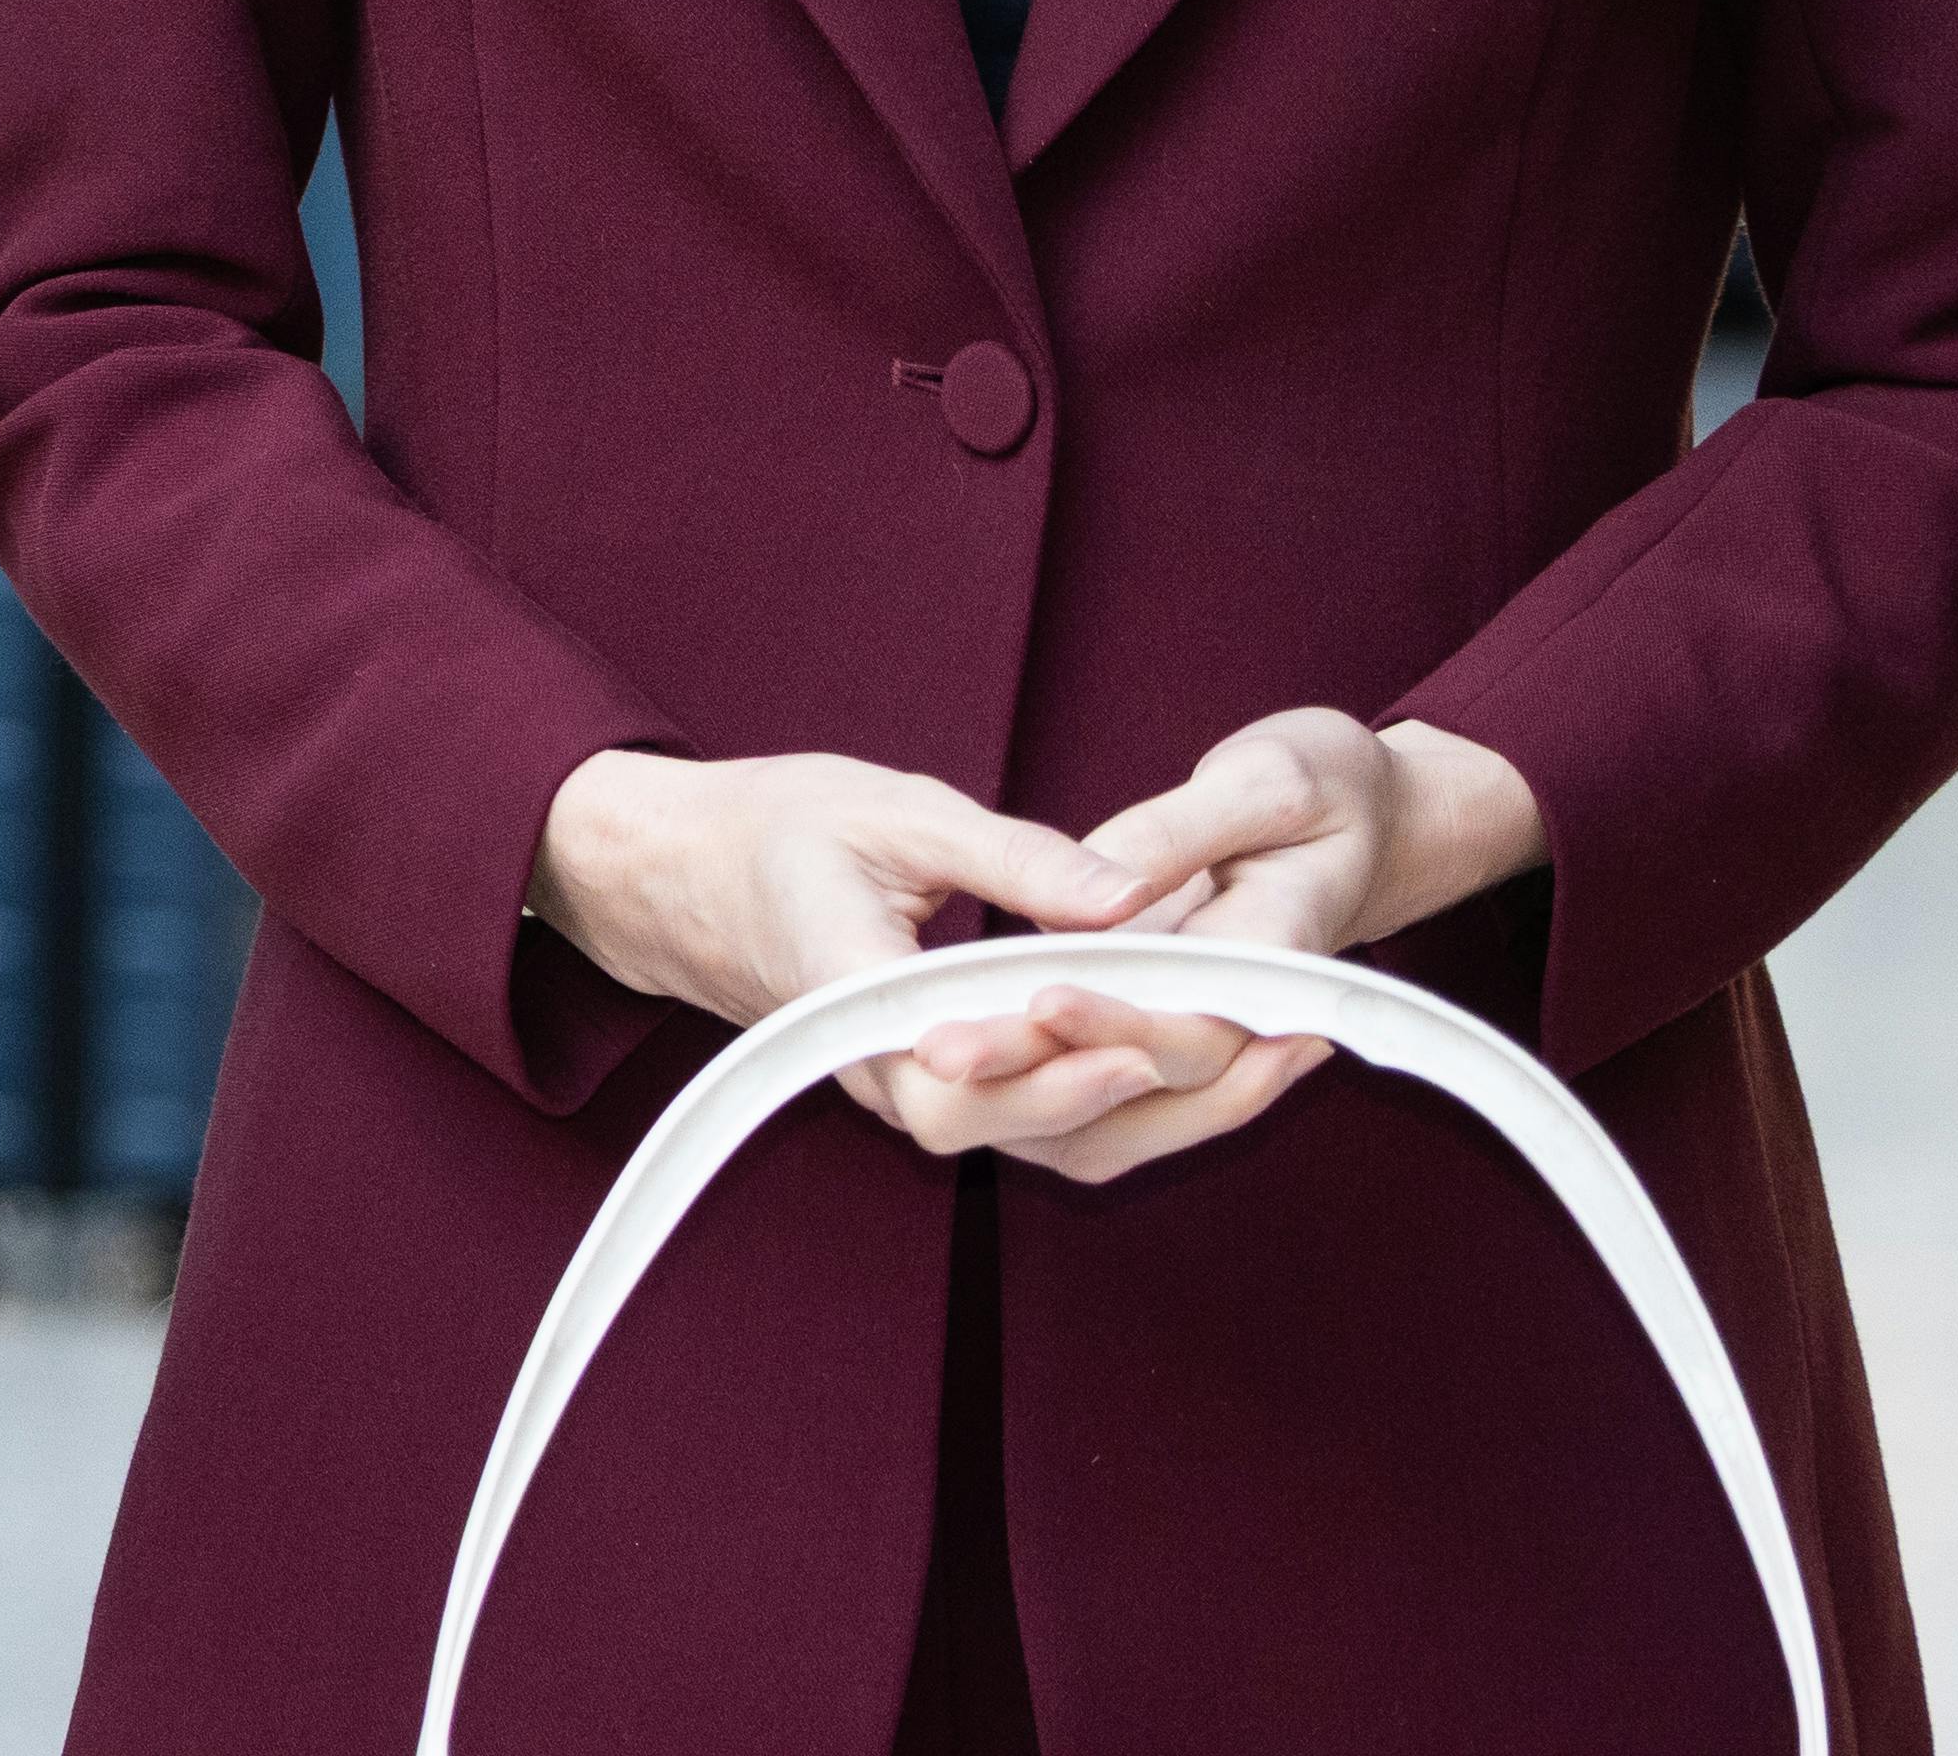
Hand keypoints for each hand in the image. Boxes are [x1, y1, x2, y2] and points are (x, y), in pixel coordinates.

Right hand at [527, 748, 1246, 1177]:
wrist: (680, 874)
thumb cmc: (773, 828)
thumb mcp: (892, 812)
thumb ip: (1014, 858)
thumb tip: (1127, 891)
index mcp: (850, 997)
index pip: (954, 1079)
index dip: (1049, 1077)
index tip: (1142, 1043)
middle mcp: (879, 1069)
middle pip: (1018, 1133)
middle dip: (1151, 1100)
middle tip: (1265, 1051)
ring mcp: (908, 1086)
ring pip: (1043, 1144)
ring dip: (1162, 1111)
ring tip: (1278, 1057)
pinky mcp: (939, 1081)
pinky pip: (1039, 1121)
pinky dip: (1129, 1097)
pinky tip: (1210, 1053)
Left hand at [977, 711, 1552, 1191]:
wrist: (1373, 824)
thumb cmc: (1328, 786)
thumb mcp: (1268, 781)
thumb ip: (1181, 835)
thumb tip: (1102, 886)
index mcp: (1278, 958)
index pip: (1194, 1027)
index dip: (1115, 1022)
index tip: (1037, 997)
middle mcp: (1245, 1018)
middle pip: (1143, 1084)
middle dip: (1041, 1072)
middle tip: (943, 1048)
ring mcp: (1208, 1029)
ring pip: (1121, 1110)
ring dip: (1030, 1095)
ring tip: (941, 1051)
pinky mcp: (1171, 1023)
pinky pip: (1107, 1086)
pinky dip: (1042, 1084)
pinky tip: (969, 1047)